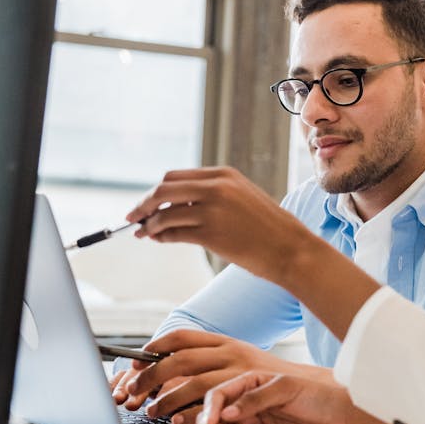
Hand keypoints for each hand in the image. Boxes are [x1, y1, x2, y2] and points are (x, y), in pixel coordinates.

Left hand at [110, 329, 328, 423]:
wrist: (331, 402)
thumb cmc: (284, 399)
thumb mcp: (243, 387)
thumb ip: (213, 389)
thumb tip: (169, 398)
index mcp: (228, 348)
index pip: (184, 339)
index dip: (156, 349)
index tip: (132, 365)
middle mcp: (238, 355)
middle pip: (184, 359)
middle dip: (154, 377)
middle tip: (134, 396)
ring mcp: (256, 370)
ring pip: (207, 382)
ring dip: (180, 400)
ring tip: (165, 416)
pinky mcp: (279, 386)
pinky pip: (246, 399)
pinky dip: (226, 412)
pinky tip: (211, 423)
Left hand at [125, 168, 308, 278]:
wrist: (291, 248)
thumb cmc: (267, 227)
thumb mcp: (241, 198)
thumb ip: (211, 195)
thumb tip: (173, 206)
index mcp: (223, 175)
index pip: (175, 177)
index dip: (155, 191)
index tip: (145, 203)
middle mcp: (216, 188)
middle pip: (163, 189)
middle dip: (144, 204)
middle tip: (133, 218)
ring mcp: (213, 210)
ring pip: (165, 214)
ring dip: (150, 225)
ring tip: (144, 233)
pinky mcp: (211, 234)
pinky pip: (174, 234)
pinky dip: (161, 237)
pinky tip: (158, 240)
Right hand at [199, 370, 354, 423]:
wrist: (340, 418)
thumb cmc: (317, 394)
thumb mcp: (286, 386)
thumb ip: (256, 398)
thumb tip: (230, 411)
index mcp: (249, 384)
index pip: (219, 395)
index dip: (211, 407)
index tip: (212, 419)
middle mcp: (247, 406)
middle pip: (215, 418)